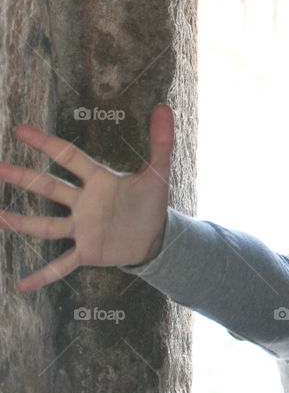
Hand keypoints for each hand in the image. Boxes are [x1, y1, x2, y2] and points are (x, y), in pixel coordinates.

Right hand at [0, 104, 173, 292]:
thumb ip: (161, 141)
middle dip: (23, 177)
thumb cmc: (151, 202)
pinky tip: (22, 286)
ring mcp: (81, 228)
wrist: (155, 237)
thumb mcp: (159, 172)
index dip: (46, 143)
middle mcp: (84, 202)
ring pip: (46, 226)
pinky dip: (43, 276)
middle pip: (48, 187)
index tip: (20, 129)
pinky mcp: (86, 252)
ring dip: (22, 223)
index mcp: (98, 180)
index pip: (68, 157)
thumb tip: (164, 106)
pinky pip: (61, 266)